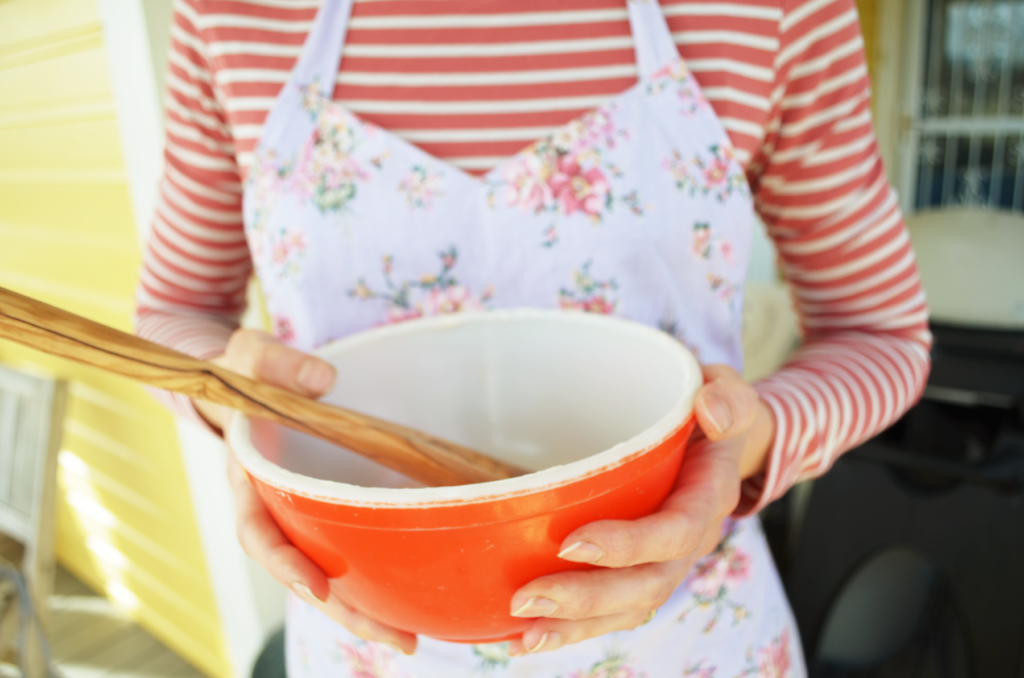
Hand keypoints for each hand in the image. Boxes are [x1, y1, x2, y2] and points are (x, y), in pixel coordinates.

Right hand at [205, 329, 417, 654]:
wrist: (249, 382)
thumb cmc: (247, 372)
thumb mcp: (251, 355)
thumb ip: (275, 363)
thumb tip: (323, 382)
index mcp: (248, 483)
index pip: (258, 534)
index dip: (285, 564)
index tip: (318, 589)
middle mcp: (277, 509)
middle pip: (305, 574)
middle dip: (346, 611)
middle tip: (397, 638)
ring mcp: (305, 513)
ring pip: (332, 571)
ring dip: (368, 607)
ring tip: (412, 638)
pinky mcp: (331, 507)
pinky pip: (352, 544)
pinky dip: (378, 572)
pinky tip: (415, 593)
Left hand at [506, 364, 773, 654]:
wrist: (724, 442)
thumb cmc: (712, 411)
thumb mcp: (726, 390)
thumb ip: (725, 397)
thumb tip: (710, 408)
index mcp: (707, 499)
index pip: (673, 533)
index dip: (627, 545)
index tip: (571, 543)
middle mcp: (690, 542)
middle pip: (645, 587)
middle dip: (586, 599)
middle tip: (526, 599)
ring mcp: (666, 562)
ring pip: (627, 609)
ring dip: (575, 625)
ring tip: (523, 632)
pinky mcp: (642, 569)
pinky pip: (613, 609)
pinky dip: (573, 627)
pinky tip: (525, 636)